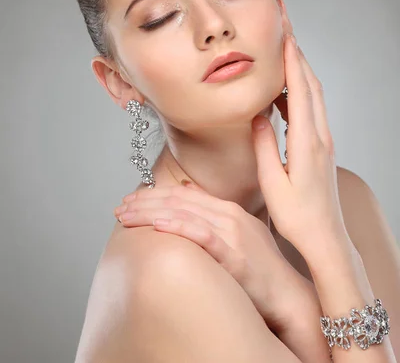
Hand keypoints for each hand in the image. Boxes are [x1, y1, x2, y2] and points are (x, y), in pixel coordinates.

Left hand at [114, 182, 319, 334]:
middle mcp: (228, 215)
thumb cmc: (261, 268)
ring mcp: (232, 231)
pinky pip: (202, 235)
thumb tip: (185, 191)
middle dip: (145, 202)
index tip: (130, 199)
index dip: (153, 194)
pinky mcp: (235, 252)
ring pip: (184, 213)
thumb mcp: (238, 233)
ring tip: (126, 216)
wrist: (287, 293)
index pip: (182, 194)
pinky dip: (179, 227)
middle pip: (178, 200)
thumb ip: (211, 212)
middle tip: (120, 207)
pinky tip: (159, 226)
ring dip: (151, 213)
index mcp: (227, 209)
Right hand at [253, 32, 352, 265]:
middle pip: (312, 86)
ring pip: (314, 96)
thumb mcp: (271, 183)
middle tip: (286, 31)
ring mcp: (323, 141)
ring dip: (300, 72)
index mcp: (306, 142)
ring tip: (282, 54)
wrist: (326, 238)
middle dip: (299, 55)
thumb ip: (263, 145)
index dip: (293, 61)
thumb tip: (257, 114)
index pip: (300, 91)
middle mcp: (320, 137)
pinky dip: (299, 93)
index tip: (285, 35)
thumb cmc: (297, 216)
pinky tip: (282, 93)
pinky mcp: (321, 148)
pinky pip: (311, 110)